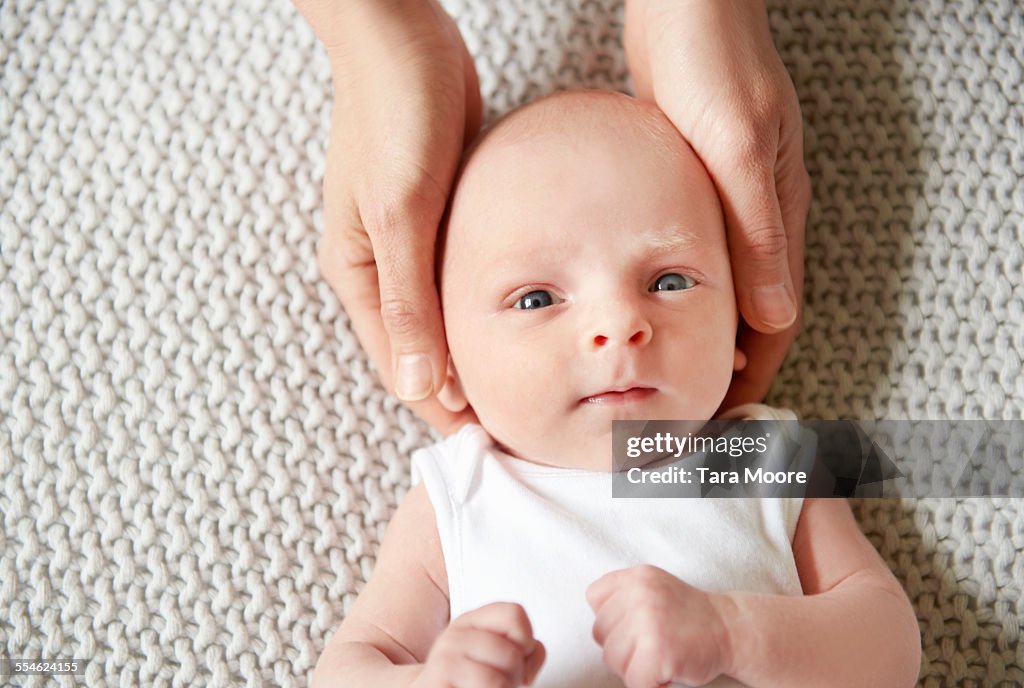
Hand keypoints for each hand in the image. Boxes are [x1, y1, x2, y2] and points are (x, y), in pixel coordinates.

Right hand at [293, 0, 481, 435]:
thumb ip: (408, 301)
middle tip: (519, 420)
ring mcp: (409, 240)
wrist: (403, 37)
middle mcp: (378, 266)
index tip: (487, 441)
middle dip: (463, 386)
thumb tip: (420, 385)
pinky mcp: (438, 215)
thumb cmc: (393, 115)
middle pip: (423, 347)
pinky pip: (462, 276)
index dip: (442, 406)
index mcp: (355, 274)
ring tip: (527, 381)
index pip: (400, 365)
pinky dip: (487, 304)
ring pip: (445, 316)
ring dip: (479, 348)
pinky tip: (524, 318)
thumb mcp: (400, 212)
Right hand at [415, 602, 546, 687]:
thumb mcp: (495, 655)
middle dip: (517, 676)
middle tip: (503, 683)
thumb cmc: (470, 680)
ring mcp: (444, 660)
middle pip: (512, 654)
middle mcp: (455, 636)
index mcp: (472, 621)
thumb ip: (524, 648)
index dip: (526, 641)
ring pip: (497, 681)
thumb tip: (532, 654)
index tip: (518, 658)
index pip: (515, 614)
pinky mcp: (437, 683)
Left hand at [586, 565, 733, 687]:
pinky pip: (633, 680)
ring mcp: (649, 621)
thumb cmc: (689, 617)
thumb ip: (624, 598)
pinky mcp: (658, 651)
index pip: (594, 598)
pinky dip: (649, 685)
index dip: (612, 619)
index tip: (636, 626)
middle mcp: (640, 594)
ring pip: (612, 659)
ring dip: (633, 668)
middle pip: (600, 633)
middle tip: (652, 648)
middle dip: (622, 648)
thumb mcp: (653, 589)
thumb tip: (597, 629)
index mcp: (636, 577)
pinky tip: (666, 674)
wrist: (731, 630)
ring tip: (659, 660)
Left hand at [624, 0, 810, 409]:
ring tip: (662, 368)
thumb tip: (774, 317)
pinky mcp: (696, 183)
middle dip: (724, 363)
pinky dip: (677, 289)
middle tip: (680, 405)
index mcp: (779, 215)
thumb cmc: (713, 66)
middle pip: (751, 312)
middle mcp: (760, 215)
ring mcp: (729, 200)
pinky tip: (644, 300)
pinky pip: (694, 253)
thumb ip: (756, 231)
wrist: (687, 6)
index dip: (752, 371)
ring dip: (699, 331)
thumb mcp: (735, 150)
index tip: (719, 414)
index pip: (777, 319)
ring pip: (721, 287)